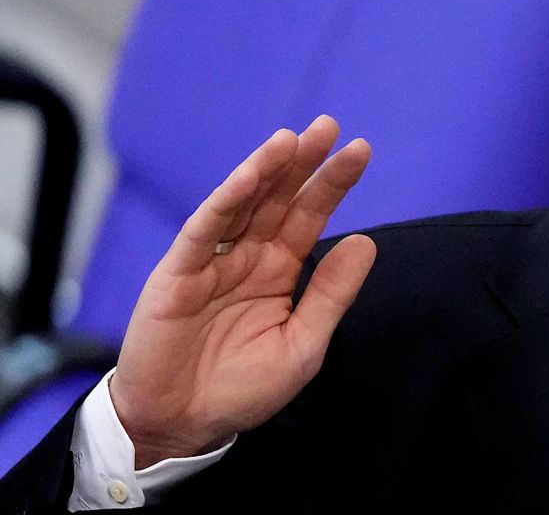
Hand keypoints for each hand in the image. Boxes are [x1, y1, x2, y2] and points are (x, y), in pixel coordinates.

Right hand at [108, 115, 375, 468]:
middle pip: (279, 198)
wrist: (183, 425)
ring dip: (266, 169)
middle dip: (303, 162)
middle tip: (330, 127)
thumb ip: (332, 293)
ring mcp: (212, 261)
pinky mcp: (177, 274)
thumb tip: (366, 240)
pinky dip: (226, 200)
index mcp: (279, 269)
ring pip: (242, 203)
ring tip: (293, 139)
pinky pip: (204, 230)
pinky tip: (250, 174)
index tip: (360, 151)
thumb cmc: (243, 388)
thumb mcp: (304, 343)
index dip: (332, 183)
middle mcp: (247, 256)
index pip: (310, 215)